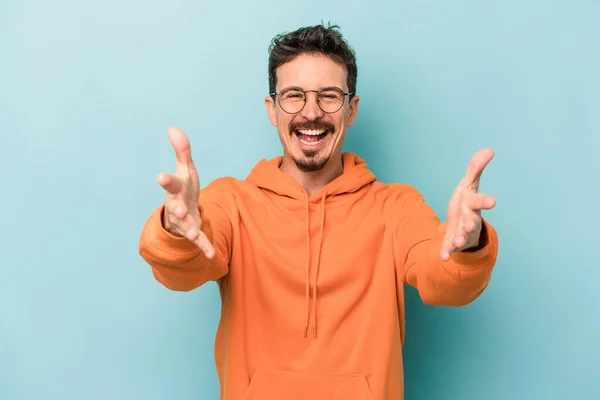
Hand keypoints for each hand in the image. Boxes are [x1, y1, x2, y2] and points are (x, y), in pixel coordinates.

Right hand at [157, 127, 214, 258]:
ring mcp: (184, 221)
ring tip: (194, 234)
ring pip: (186, 226)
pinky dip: (205, 247)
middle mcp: (176, 206)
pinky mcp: (193, 232)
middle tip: (179, 210)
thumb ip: (182, 150)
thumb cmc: (183, 187)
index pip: (170, 182)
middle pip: (175, 207)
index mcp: (176, 189)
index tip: (160, 176)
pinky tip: (212, 255)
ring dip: (190, 229)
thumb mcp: (185, 168)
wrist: (181, 212)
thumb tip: (174, 128)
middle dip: (177, 208)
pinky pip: (199, 241)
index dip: (166, 180)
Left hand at [440, 148, 495, 260]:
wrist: (462, 225)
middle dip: (469, 222)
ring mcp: (462, 232)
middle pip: (470, 220)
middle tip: (469, 225)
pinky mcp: (453, 242)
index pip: (479, 201)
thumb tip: (489, 149)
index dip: (485, 201)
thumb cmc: (466, 201)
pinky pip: (449, 248)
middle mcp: (469, 219)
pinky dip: (446, 252)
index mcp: (472, 203)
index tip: (493, 201)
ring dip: (460, 238)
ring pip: (461, 236)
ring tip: (458, 241)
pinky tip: (442, 257)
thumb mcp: (469, 183)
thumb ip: (475, 168)